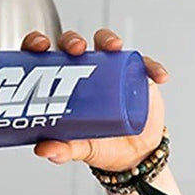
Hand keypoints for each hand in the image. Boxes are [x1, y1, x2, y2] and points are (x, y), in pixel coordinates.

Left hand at [20, 28, 168, 171]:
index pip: (44, 58)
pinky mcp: (138, 75)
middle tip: (76, 49)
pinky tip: (157, 76)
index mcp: (62, 85)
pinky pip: (146, 64)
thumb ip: (62, 150)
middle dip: (72, 40)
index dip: (37, 44)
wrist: (130, 155)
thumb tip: (43, 150)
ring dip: (109, 39)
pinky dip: (152, 67)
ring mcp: (112, 70)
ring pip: (107, 43)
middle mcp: (84, 72)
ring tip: (114, 48)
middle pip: (73, 44)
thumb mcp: (79, 149)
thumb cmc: (99, 145)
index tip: (39, 46)